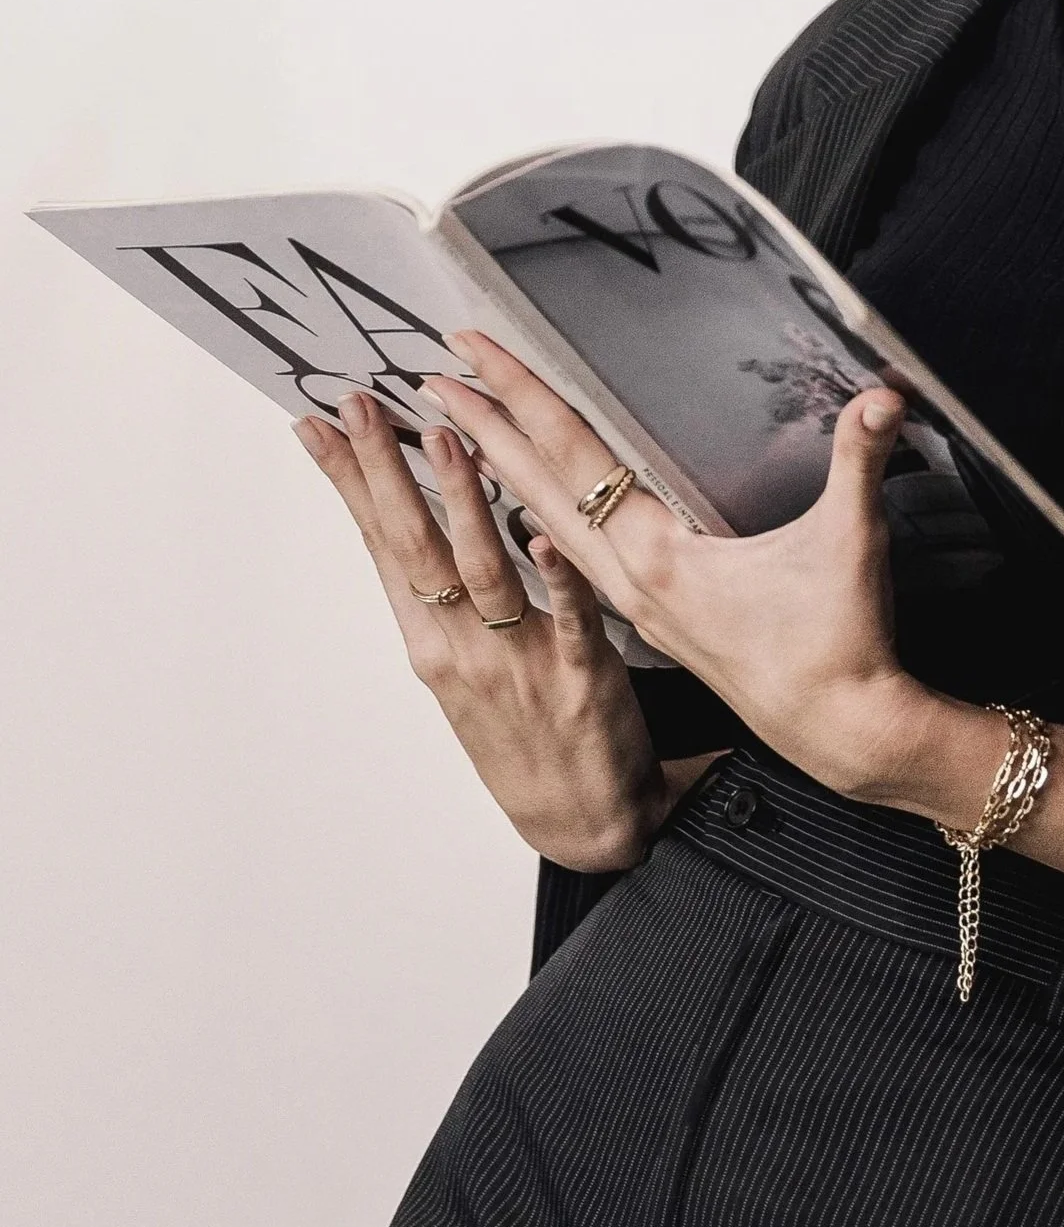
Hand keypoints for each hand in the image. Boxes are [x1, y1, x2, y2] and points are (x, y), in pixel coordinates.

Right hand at [291, 391, 675, 871]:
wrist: (578, 822)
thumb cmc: (519, 740)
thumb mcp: (457, 674)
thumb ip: (437, 600)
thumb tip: (406, 529)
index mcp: (431, 644)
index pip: (381, 547)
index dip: (350, 483)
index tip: (318, 421)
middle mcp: (465, 649)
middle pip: (416, 548)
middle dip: (386, 472)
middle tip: (362, 404)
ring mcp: (522, 662)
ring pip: (485, 572)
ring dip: (463, 503)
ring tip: (444, 436)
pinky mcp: (582, 678)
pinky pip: (570, 619)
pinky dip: (557, 578)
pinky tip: (545, 537)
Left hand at [419, 337, 1063, 935]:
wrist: (842, 734)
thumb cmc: (840, 650)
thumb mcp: (852, 547)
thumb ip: (860, 464)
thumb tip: (886, 394)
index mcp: (659, 559)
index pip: (575, 457)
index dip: (526, 395)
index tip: (473, 349)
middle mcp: (631, 582)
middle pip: (536, 492)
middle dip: (485, 431)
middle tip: (431, 377)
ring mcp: (635, 607)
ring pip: (544, 533)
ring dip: (501, 483)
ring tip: (458, 437)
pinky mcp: (651, 623)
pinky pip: (573, 567)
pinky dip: (538, 530)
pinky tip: (524, 513)